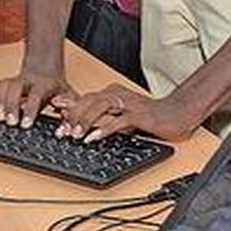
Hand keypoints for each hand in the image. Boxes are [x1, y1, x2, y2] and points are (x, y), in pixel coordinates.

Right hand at [0, 69, 71, 128]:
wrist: (45, 68)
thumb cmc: (56, 86)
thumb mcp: (69, 95)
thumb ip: (69, 110)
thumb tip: (67, 127)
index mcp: (44, 84)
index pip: (36, 95)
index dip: (29, 110)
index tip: (25, 125)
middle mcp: (28, 81)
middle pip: (15, 89)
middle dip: (10, 105)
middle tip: (8, 122)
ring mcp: (15, 80)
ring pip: (4, 86)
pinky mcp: (6, 81)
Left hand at [52, 85, 198, 142]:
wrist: (177, 113)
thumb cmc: (149, 116)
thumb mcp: (121, 116)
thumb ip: (104, 117)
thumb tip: (82, 125)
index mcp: (111, 93)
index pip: (85, 97)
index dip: (68, 104)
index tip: (53, 111)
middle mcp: (117, 95)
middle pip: (88, 101)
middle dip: (72, 115)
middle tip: (60, 130)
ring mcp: (128, 104)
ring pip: (100, 108)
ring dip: (85, 121)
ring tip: (73, 134)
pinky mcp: (139, 115)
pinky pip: (118, 121)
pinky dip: (104, 129)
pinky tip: (94, 137)